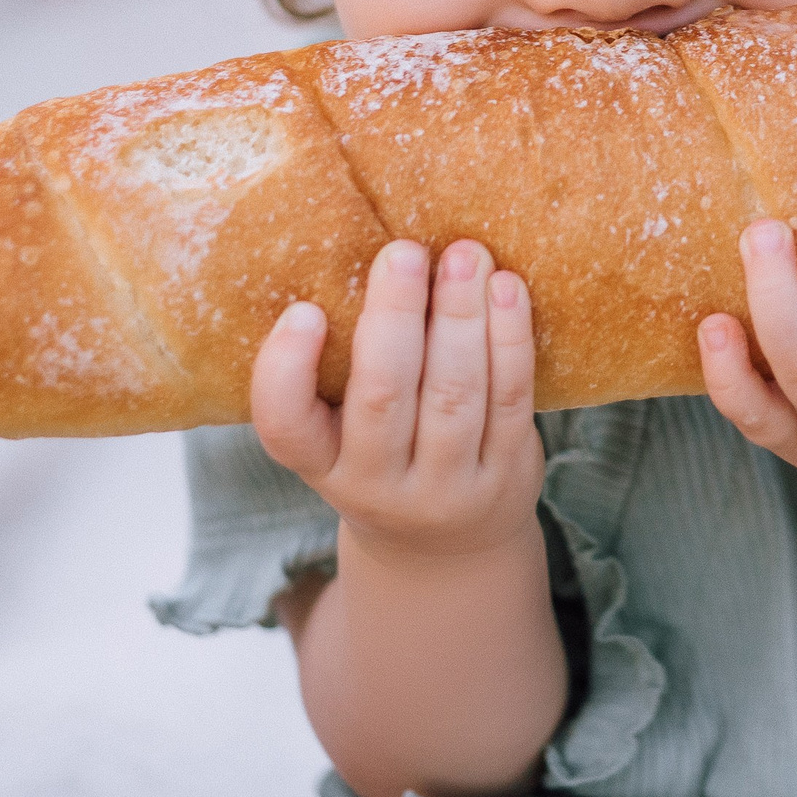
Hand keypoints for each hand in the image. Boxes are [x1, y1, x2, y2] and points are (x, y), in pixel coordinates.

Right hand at [251, 239, 544, 568]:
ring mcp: (446, 486)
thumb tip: (362, 248)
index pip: (285, 427)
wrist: (447, 548)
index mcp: (321, 463)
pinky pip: (511, 400)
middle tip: (403, 251)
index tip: (303, 310)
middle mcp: (376, 484)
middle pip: (382, 399)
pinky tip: (507, 289)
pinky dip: (511, 340)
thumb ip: (342, 365)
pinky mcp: (505, 473)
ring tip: (465, 254)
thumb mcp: (342, 431)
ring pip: (454, 396)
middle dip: (394, 317)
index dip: (286, 371)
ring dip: (462, 317)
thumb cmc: (384, 454)